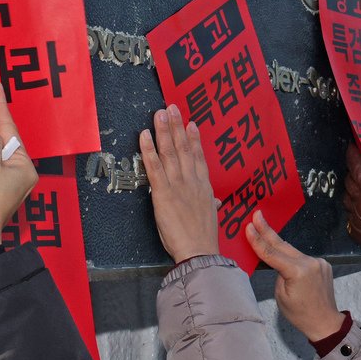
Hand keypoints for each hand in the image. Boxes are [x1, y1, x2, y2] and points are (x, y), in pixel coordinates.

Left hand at [140, 105, 220, 263]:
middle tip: (172, 108)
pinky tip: (144, 135)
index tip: (191, 123)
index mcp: (204, 187)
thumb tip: (216, 202)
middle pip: (184, 148)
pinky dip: (149, 150)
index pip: (199, 157)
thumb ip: (212, 204)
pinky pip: (154, 167)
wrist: (199, 251)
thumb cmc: (203, 238)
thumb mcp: (211, 217)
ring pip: (170, 153)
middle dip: (177, 126)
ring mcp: (178, 185)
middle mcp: (192, 181)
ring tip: (160, 113)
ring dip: (164, 131)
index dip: (195, 139)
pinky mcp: (163, 193)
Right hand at [245, 211, 345, 341]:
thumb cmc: (300, 314)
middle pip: (283, 245)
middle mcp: (310, 263)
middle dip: (268, 230)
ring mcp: (319, 262)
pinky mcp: (323, 264)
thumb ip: (279, 273)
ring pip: (293, 252)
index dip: (258, 240)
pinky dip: (293, 259)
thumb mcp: (281, 295)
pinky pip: (303, 258)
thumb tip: (278, 262)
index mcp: (298, 272)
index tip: (249, 226)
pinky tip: (287, 261)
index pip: (272, 254)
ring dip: (279, 246)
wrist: (325, 322)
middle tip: (257, 215)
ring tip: (264, 230)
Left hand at [342, 144, 360, 254]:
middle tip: (360, 171)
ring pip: (346, 196)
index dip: (352, 155)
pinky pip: (349, 212)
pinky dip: (355, 208)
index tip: (351, 149)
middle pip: (348, 179)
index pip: (355, 164)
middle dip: (353, 173)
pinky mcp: (353, 227)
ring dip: (353, 191)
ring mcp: (355, 214)